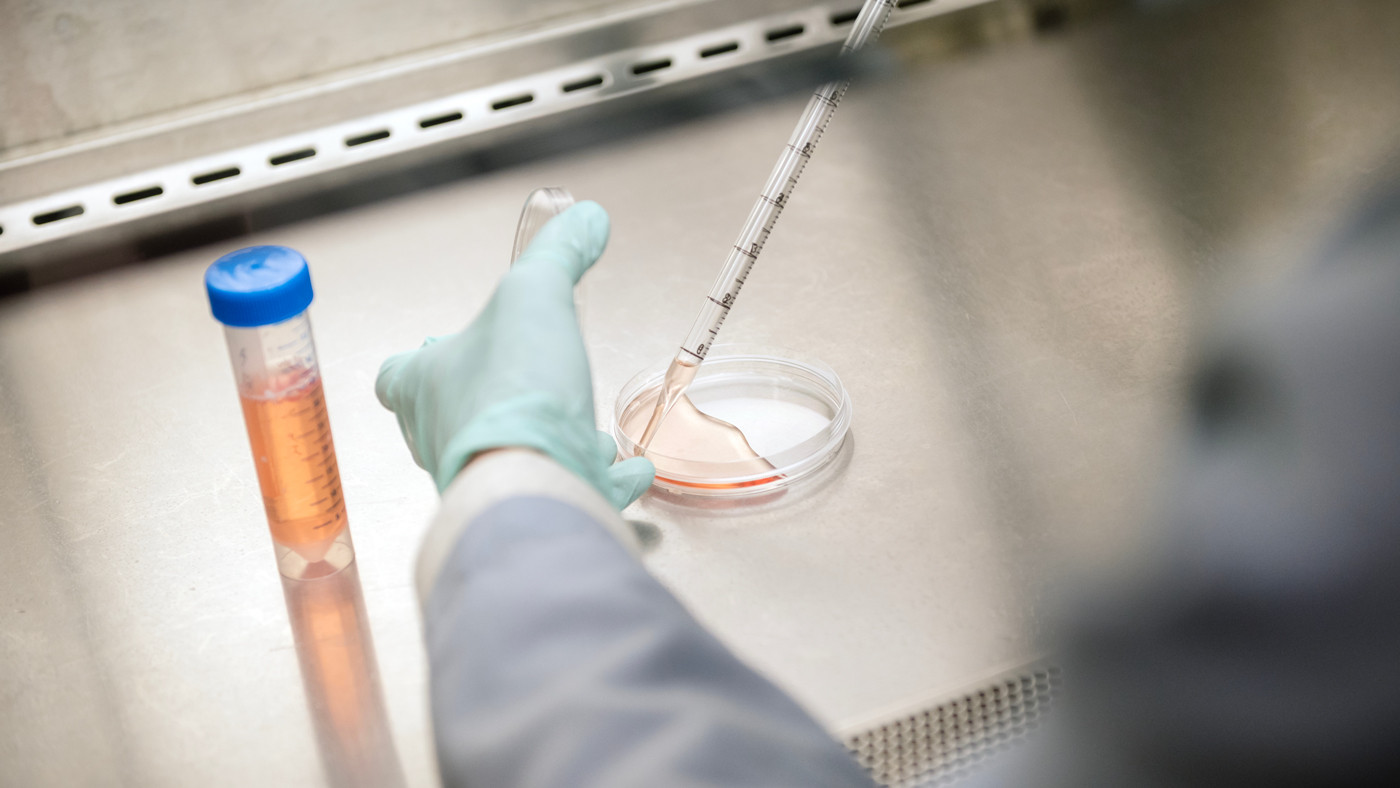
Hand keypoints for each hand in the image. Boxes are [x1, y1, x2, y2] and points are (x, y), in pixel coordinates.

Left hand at [375, 201, 653, 508]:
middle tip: (526, 384)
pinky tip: (628, 470)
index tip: (438, 348)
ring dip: (547, 439)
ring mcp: (486, 480)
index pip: (397, 376)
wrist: (535, 483)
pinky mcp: (536, 505)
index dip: (418, 360)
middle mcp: (444, 438)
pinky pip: (566, 486)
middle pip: (457, 418)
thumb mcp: (535, 296)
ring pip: (511, 457)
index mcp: (424, 388)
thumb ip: (558, 256)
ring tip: (586, 427)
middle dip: (498, 401)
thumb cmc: (512, 392)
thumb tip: (586, 218)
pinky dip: (598, 477)